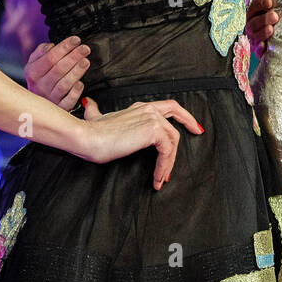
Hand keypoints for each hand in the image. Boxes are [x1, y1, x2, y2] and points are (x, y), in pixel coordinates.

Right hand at [25, 35, 89, 109]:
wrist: (36, 103)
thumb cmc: (41, 79)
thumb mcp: (34, 64)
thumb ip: (40, 52)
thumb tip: (50, 46)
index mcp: (32, 73)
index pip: (49, 58)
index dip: (64, 47)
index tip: (76, 40)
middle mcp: (39, 86)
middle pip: (58, 69)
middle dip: (73, 57)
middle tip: (85, 48)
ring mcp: (50, 98)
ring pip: (64, 84)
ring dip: (76, 72)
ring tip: (86, 61)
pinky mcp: (60, 108)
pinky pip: (68, 101)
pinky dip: (75, 92)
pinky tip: (81, 83)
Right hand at [75, 96, 202, 190]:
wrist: (86, 138)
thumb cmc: (90, 132)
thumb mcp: (95, 117)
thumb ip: (96, 111)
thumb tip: (88, 103)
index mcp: (140, 107)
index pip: (169, 107)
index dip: (185, 116)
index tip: (195, 127)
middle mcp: (148, 110)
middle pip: (176, 123)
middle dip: (188, 133)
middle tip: (192, 147)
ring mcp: (152, 119)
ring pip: (172, 142)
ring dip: (169, 162)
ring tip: (161, 178)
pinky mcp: (153, 131)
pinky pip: (167, 152)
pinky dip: (164, 166)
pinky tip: (157, 178)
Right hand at [245, 0, 279, 51]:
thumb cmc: (281, 6)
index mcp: (254, 11)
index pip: (252, 7)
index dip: (259, 4)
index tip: (270, 2)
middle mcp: (252, 24)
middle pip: (252, 22)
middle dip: (263, 19)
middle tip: (275, 16)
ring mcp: (256, 37)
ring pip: (254, 35)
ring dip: (262, 32)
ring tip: (271, 29)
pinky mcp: (261, 49)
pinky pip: (257, 50)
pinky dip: (259, 49)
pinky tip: (264, 45)